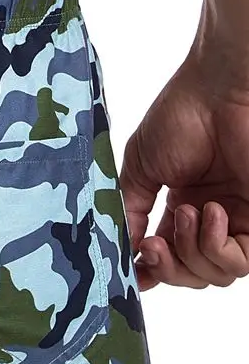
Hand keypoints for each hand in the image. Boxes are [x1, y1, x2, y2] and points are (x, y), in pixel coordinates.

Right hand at [119, 47, 248, 291]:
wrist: (219, 89)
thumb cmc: (180, 116)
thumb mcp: (140, 169)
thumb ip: (132, 211)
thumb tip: (126, 250)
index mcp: (184, 206)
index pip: (170, 257)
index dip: (152, 272)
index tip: (133, 273)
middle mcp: (214, 217)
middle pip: (193, 274)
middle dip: (168, 268)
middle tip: (152, 243)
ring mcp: (240, 218)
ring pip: (218, 274)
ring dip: (191, 253)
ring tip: (185, 213)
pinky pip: (242, 260)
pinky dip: (217, 246)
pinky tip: (210, 212)